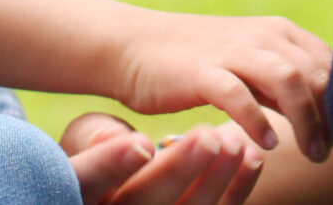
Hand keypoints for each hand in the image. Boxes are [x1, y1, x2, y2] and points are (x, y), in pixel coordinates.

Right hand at [64, 112, 264, 204]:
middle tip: (207, 137)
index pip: (87, 181)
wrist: (131, 190)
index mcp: (80, 196)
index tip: (141, 142)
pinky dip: (238, 190)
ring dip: (216, 180)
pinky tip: (253, 158)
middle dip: (179, 171)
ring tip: (234, 143)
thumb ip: (92, 137)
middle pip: (144, 202)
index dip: (111, 164)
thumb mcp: (82, 146)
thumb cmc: (97, 160)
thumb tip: (111, 134)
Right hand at [111, 12, 332, 162]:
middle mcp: (263, 36)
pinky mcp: (202, 71)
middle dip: (332, 115)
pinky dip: (257, 120)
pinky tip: (268, 145)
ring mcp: (233, 51)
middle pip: (317, 73)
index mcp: (280, 33)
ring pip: (288, 79)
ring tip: (312, 153)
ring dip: (306, 119)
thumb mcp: (250, 67)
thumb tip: (325, 113)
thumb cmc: (198, 64)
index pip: (331, 65)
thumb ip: (283, 84)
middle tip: (331, 152)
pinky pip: (238, 94)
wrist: (134, 46)